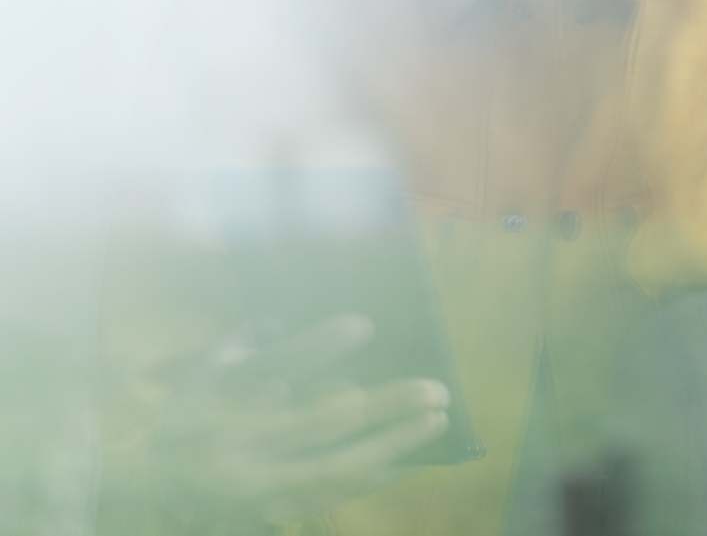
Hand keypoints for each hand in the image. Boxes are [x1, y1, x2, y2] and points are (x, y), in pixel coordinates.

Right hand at [110, 315, 453, 523]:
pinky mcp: (269, 510)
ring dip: (391, 444)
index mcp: (217, 403)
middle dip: (384, 406)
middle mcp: (239, 447)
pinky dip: (369, 474)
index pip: (272, 369)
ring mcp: (256, 486)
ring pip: (335, 468)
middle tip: (435, 389)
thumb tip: (293, 319)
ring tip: (436, 419)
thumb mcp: (203, 374)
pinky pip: (328, 493)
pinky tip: (405, 457)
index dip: (317, 348)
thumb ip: (246, 344)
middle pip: (321, 425)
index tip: (364, 325)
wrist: (147, 490)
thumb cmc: (184, 419)